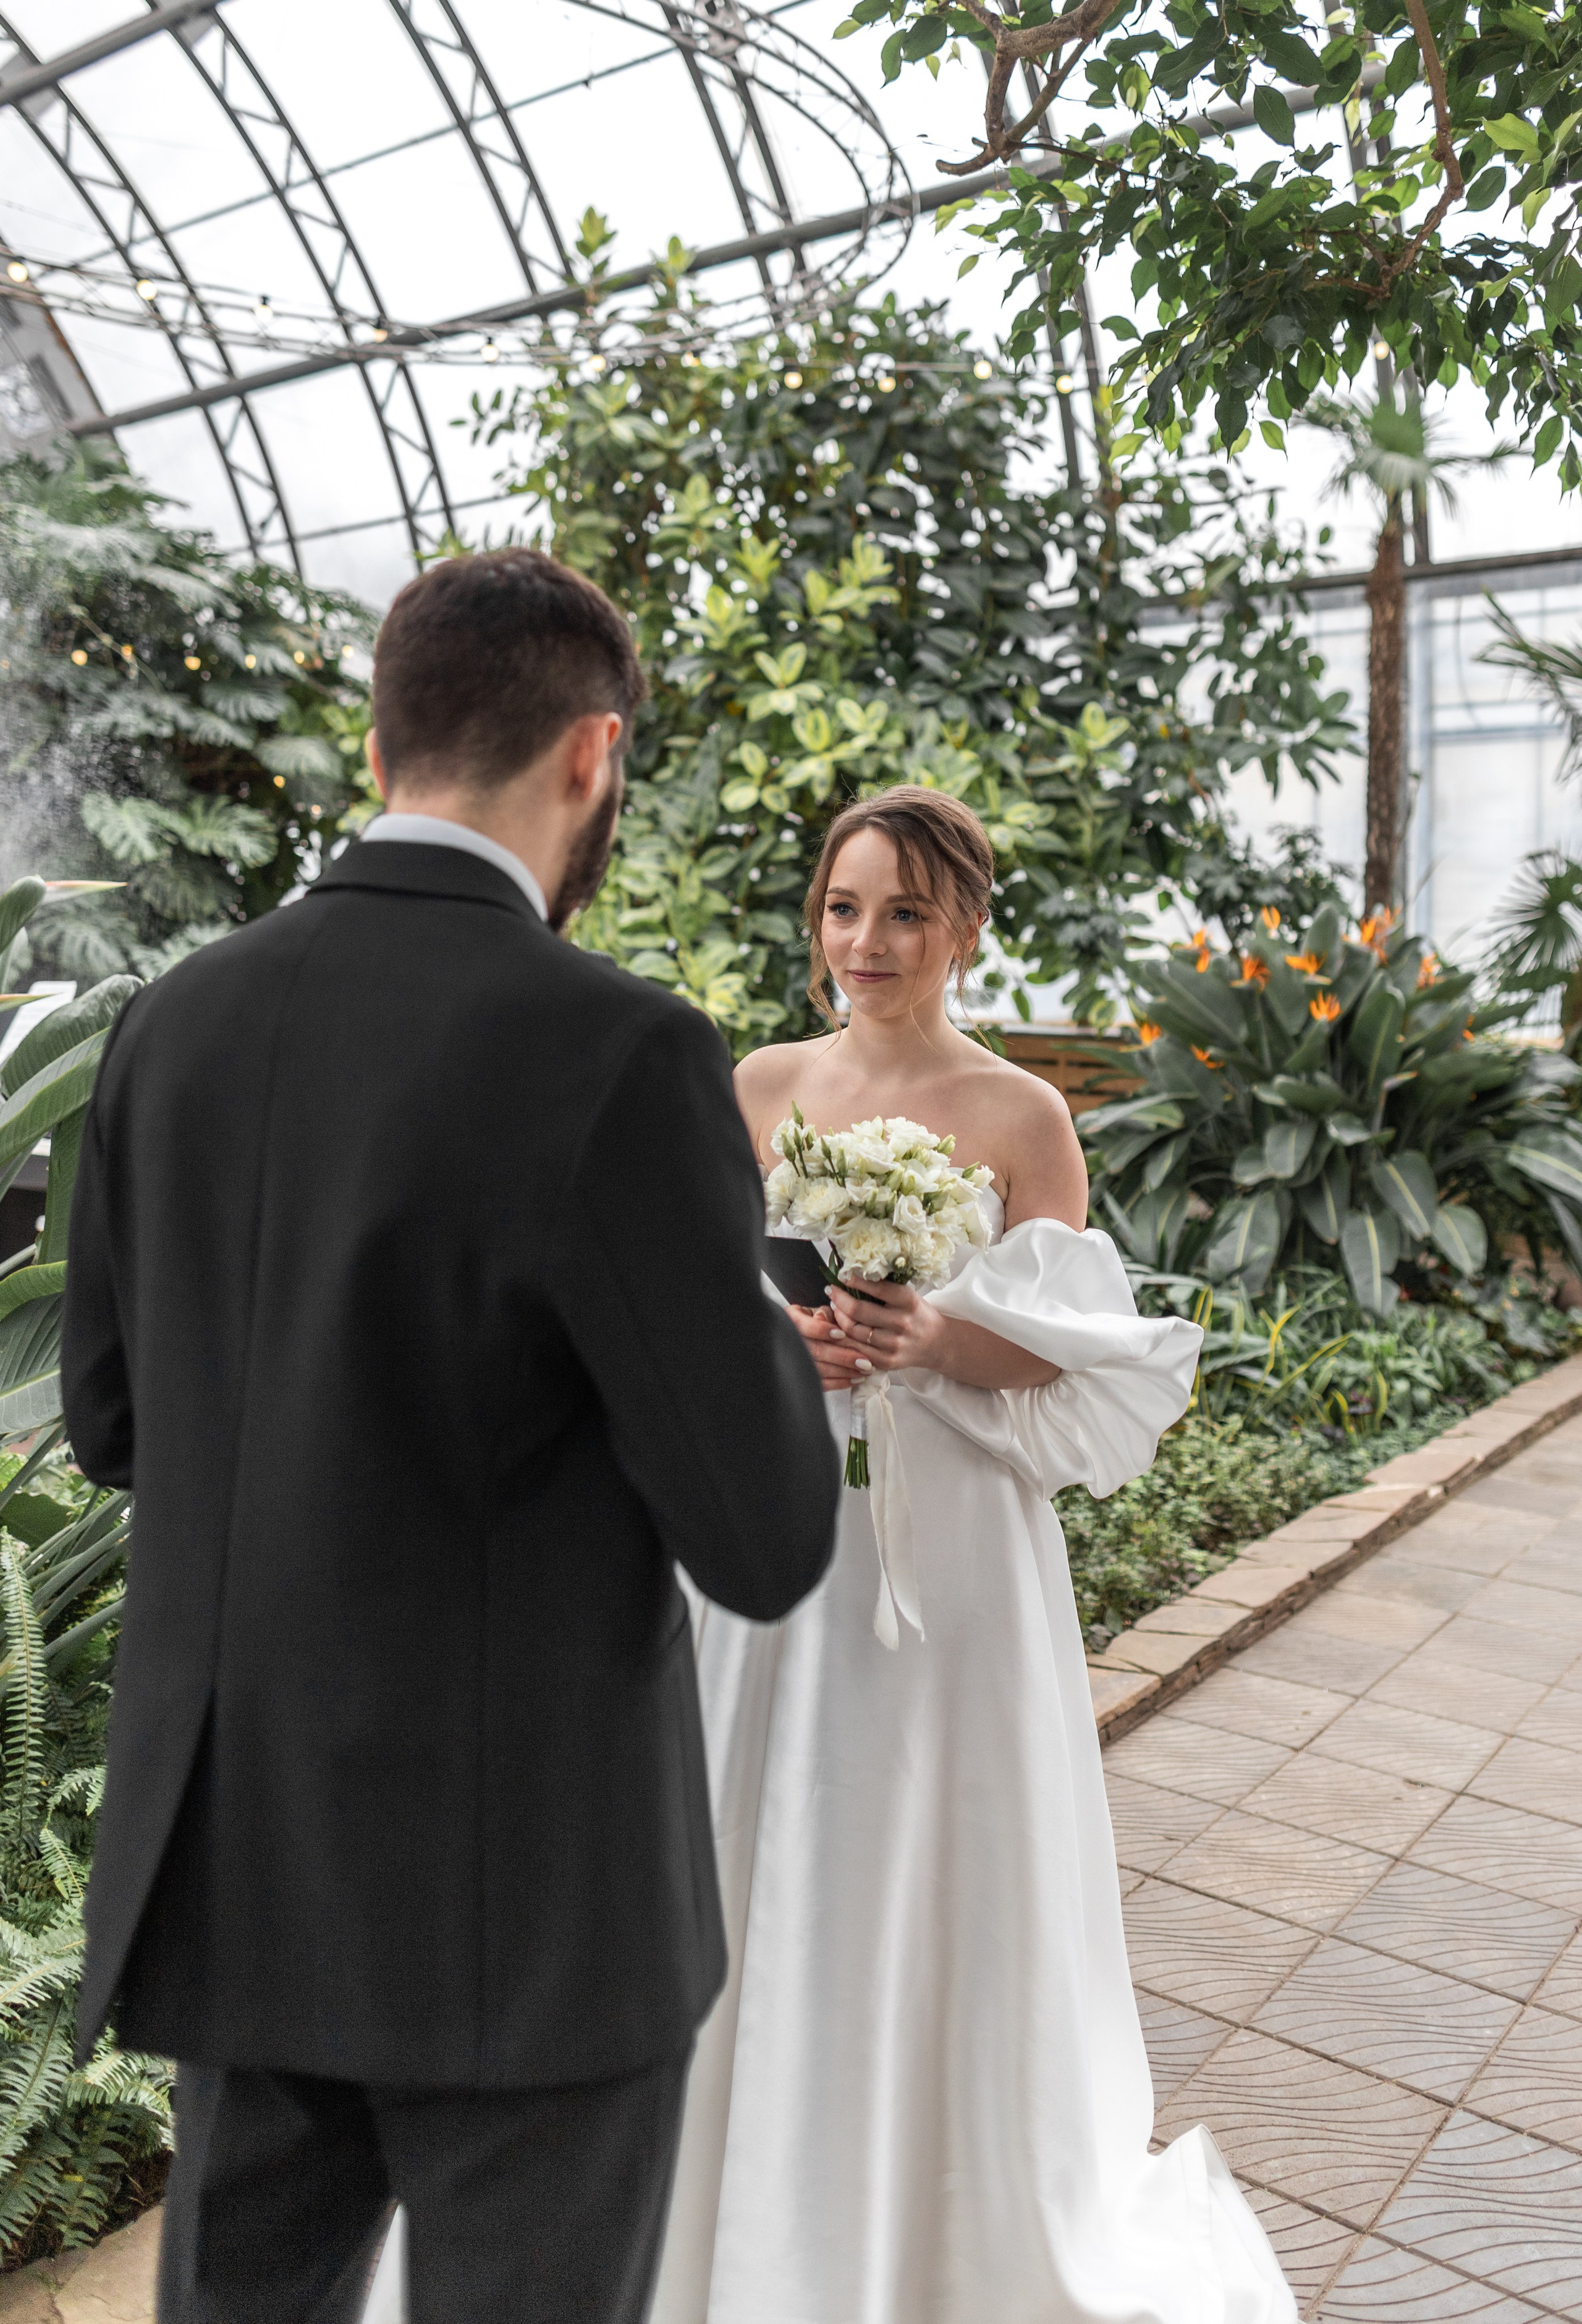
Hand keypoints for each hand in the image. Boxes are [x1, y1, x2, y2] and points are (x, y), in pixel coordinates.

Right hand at [785, 1301, 873, 1392]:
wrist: (808, 1335)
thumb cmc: (819, 1320)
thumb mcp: (821, 1310)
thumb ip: (827, 1314)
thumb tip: (826, 1321)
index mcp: (792, 1319)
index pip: (805, 1326)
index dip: (822, 1330)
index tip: (842, 1334)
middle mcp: (790, 1341)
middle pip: (816, 1351)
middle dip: (843, 1357)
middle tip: (866, 1361)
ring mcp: (794, 1362)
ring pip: (820, 1370)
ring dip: (845, 1371)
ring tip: (866, 1370)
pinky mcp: (802, 1377)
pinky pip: (821, 1383)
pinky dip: (840, 1383)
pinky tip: (855, 1379)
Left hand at [826, 1275, 948, 1374]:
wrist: (937, 1343)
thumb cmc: (917, 1315)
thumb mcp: (908, 1296)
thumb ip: (884, 1288)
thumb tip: (853, 1275)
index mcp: (908, 1301)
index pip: (876, 1288)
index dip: (854, 1280)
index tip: (842, 1275)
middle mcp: (902, 1323)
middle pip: (858, 1310)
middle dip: (839, 1299)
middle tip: (832, 1291)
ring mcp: (893, 1344)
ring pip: (853, 1330)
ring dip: (839, 1317)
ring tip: (835, 1308)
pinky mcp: (887, 1361)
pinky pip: (856, 1349)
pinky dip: (845, 1337)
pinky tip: (840, 1328)